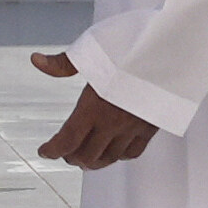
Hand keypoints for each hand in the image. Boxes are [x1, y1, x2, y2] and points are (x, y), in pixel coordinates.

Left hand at [28, 51, 156, 170]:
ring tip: (84, 159)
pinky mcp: (151, 126)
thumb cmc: (133, 45)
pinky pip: (132, 152)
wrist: (171, 49)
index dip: (52, 150)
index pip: (67, 139)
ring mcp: (133, 126)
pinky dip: (118, 156)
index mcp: (94, 105)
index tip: (44, 151)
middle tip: (63, 153)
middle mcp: (113, 121)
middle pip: (86, 155)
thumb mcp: (91, 49)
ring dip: (92, 162)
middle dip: (70, 156)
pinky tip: (113, 151)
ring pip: (108, 158)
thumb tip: (36, 61)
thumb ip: (62, 63)